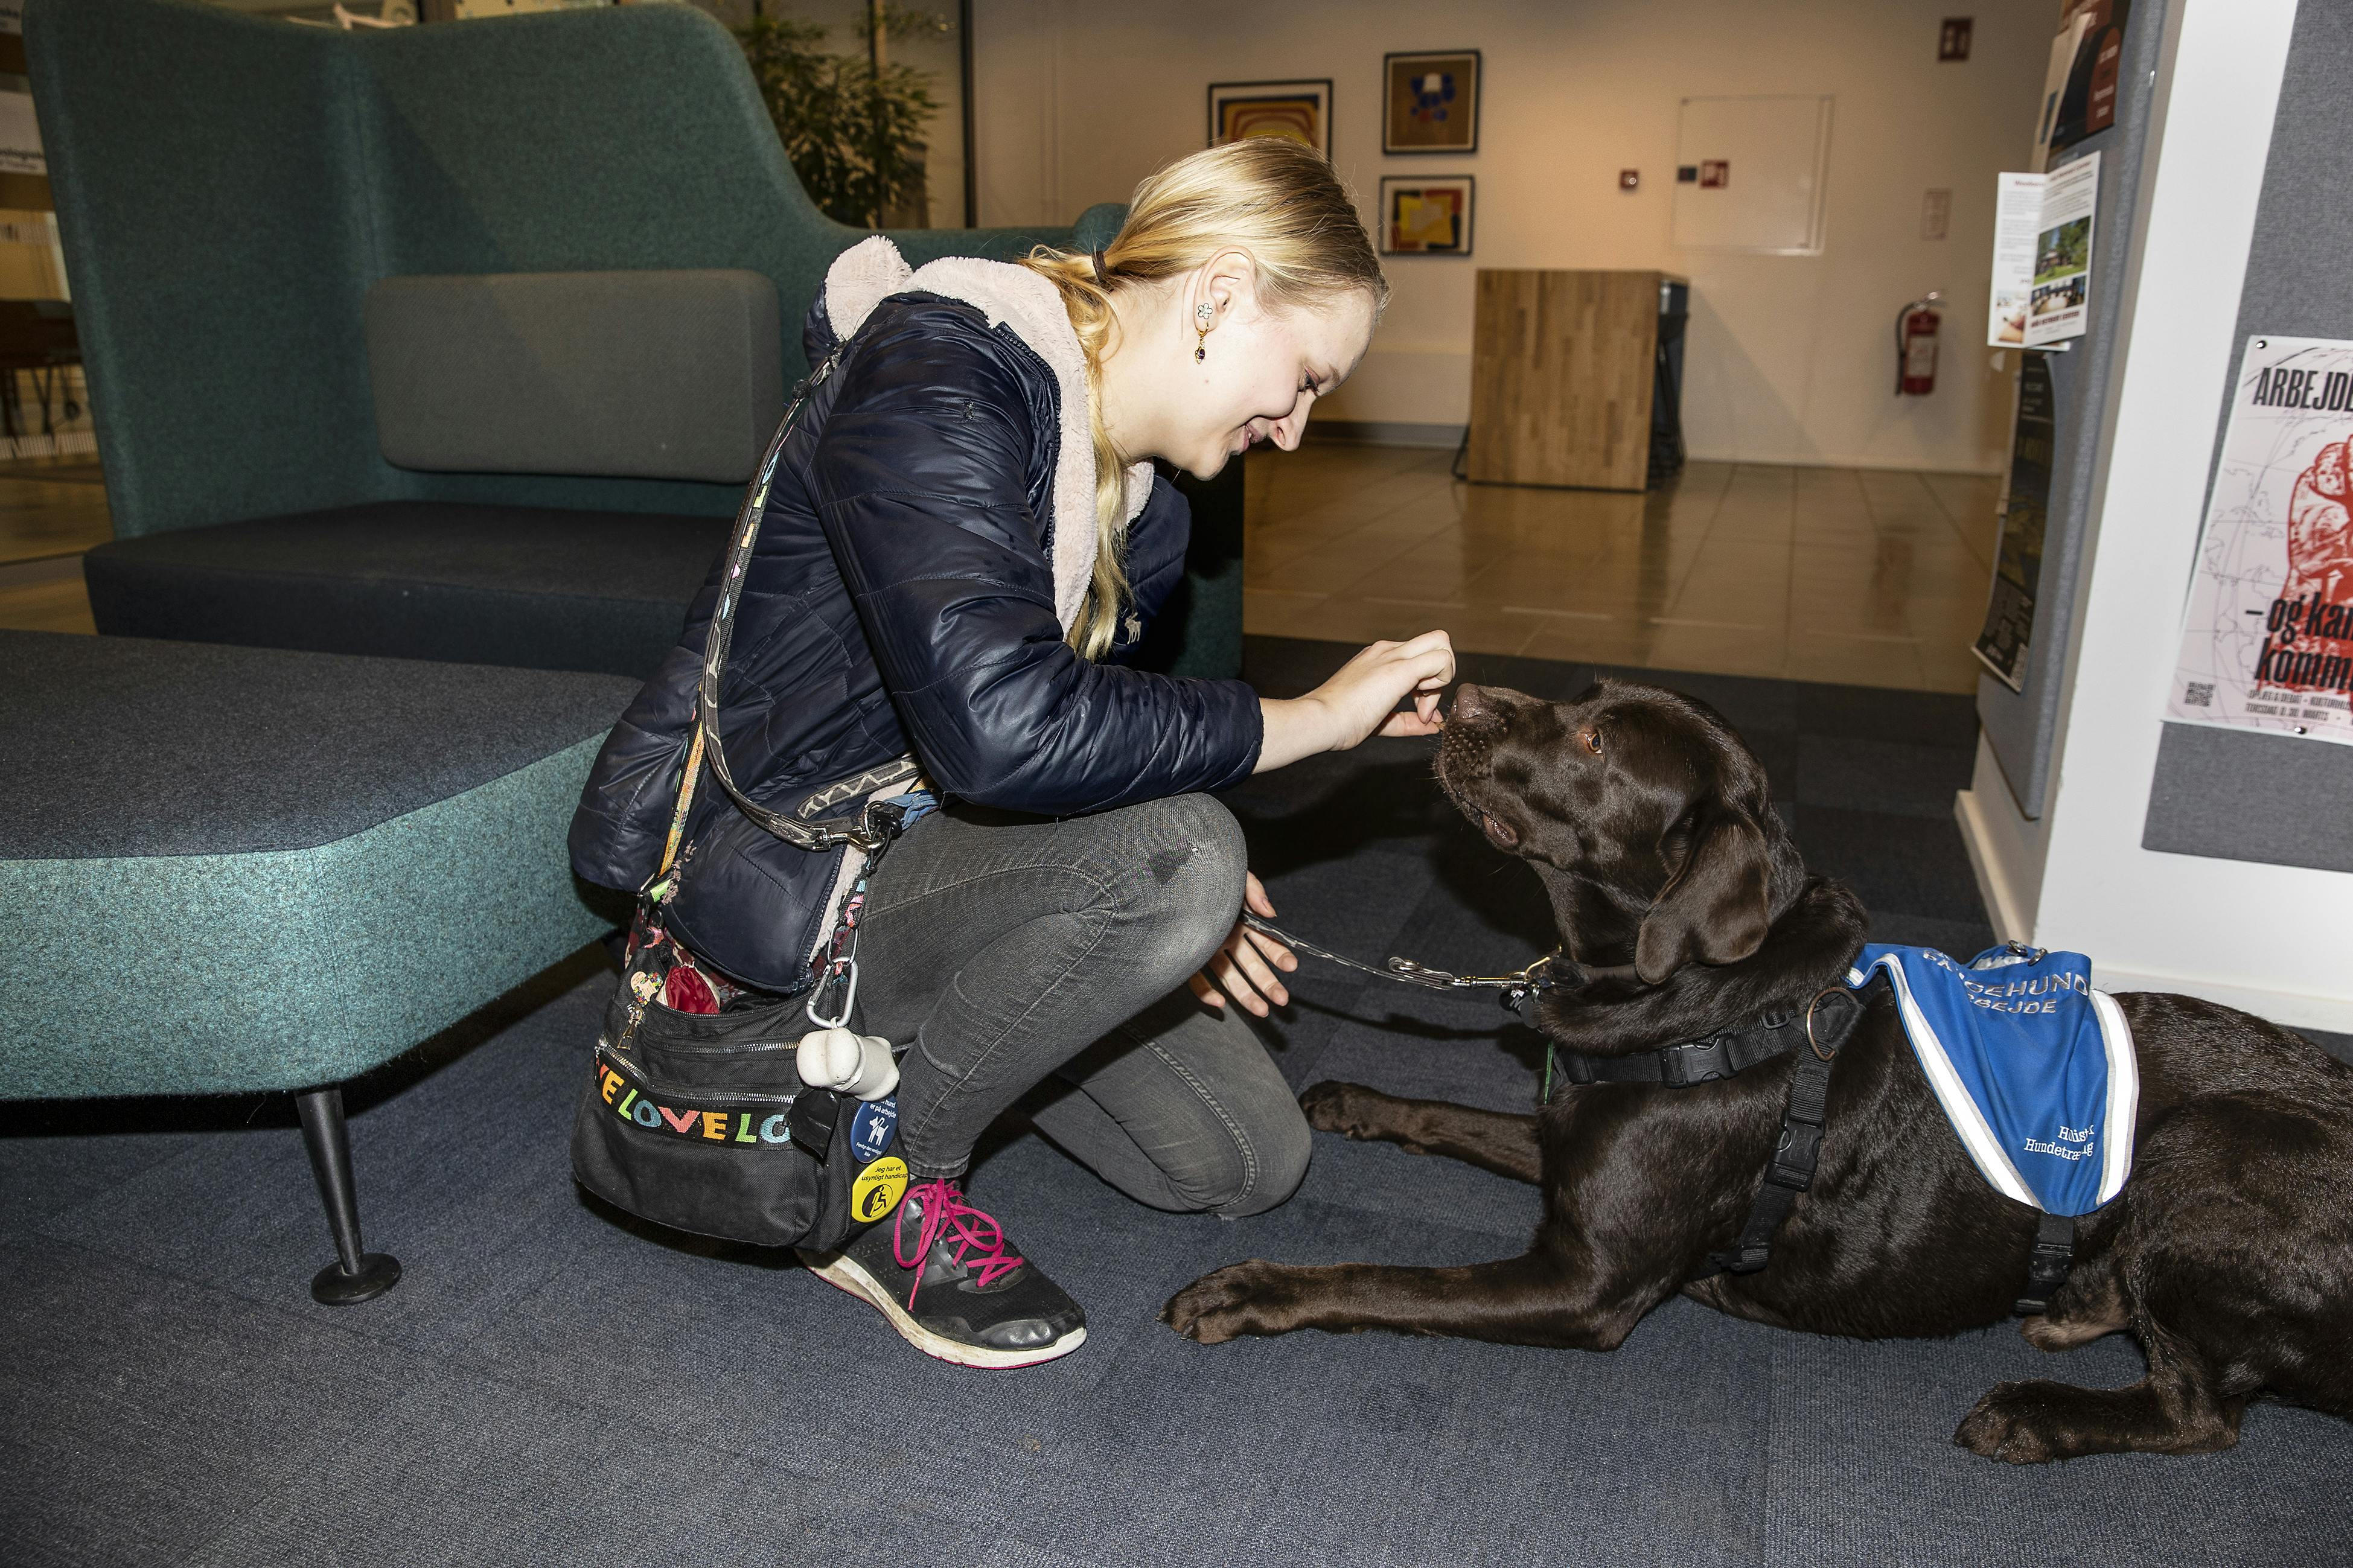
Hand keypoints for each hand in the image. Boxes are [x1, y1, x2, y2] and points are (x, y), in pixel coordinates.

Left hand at [1190, 871, 1296, 1017]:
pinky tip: (1219, 1002)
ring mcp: (1208, 949)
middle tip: (1282, 1000)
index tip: (1291, 966)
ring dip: (1246, 995)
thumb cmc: (1204, 870)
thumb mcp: (1234, 874)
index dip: (1280, 954)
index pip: (1267, 942)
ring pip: (1230, 977)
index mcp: (1242, 920)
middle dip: (1269, 984)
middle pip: (1253, 966)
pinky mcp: (1187, 956)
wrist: (1168, 867)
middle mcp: (1227, 937)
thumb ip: (1253, 889)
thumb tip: (1270, 913)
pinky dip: (1207, 993)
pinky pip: (1197, 980)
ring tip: (1261, 1011)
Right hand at [1253, 629, 1456, 771]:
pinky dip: (1442, 682)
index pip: (1419, 657)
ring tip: (1422, 707)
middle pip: (1435, 641)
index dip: (1428, 685)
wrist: (1320, 719)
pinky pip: (1441, 659)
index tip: (1418, 711)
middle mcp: (1387, 650)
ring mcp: (1392, 655)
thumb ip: (1407, 721)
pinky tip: (1422, 706)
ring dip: (1443, 676)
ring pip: (1441, 642)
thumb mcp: (1380, 721)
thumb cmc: (1339, 722)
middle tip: (1426, 703)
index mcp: (1379, 658)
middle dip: (1442, 672)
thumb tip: (1431, 725)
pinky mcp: (1399, 668)